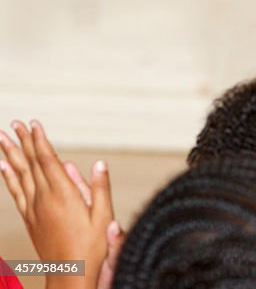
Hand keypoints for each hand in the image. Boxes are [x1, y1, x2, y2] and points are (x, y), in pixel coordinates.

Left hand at [0, 120, 114, 287]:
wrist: (69, 273)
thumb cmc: (90, 247)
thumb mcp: (104, 217)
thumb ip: (100, 189)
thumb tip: (99, 163)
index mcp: (63, 195)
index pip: (47, 160)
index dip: (39, 141)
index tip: (33, 124)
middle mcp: (44, 199)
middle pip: (29, 164)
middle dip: (21, 141)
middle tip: (12, 124)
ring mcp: (34, 209)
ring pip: (19, 175)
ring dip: (10, 155)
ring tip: (2, 139)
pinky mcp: (30, 218)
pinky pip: (15, 192)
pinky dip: (8, 177)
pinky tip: (3, 167)